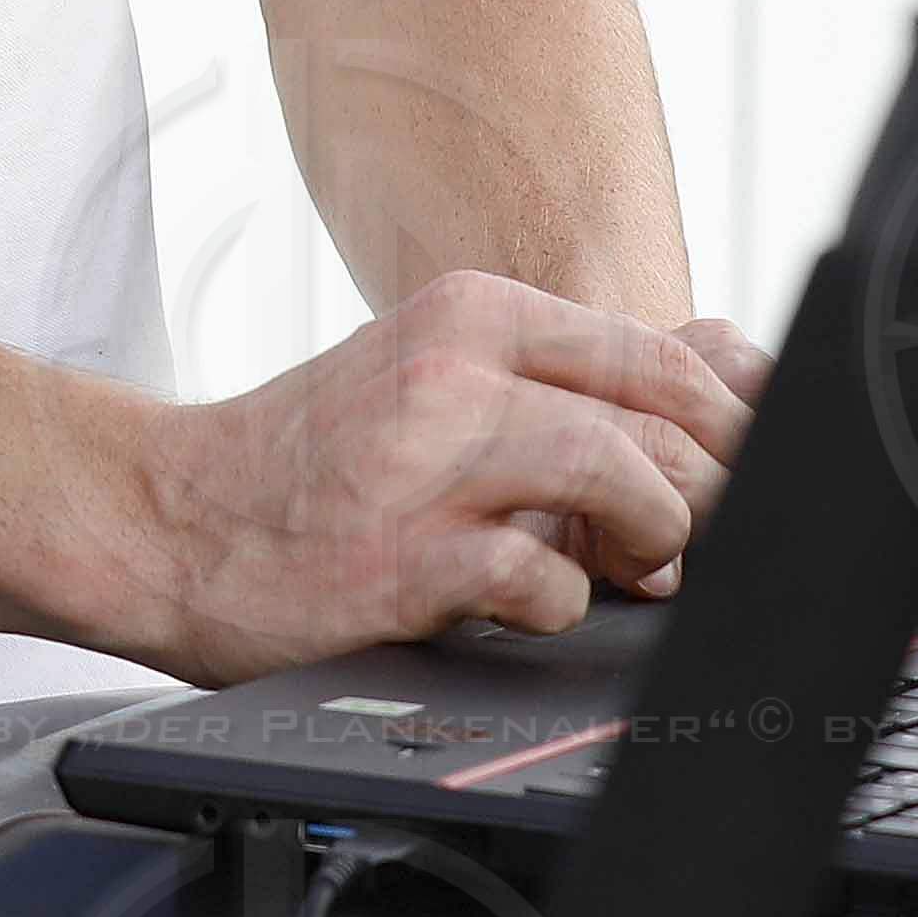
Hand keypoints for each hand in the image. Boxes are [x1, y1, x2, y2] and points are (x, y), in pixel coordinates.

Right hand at [128, 273, 764, 685]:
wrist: (165, 517)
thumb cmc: (320, 461)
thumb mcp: (444, 374)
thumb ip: (577, 367)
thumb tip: (730, 357)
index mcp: (475, 313)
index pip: (666, 353)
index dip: (739, 426)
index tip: (752, 479)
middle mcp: (454, 369)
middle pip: (660, 416)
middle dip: (714, 493)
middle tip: (697, 543)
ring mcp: (425, 463)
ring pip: (621, 476)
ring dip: (658, 540)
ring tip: (637, 571)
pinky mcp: (399, 559)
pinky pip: (537, 578)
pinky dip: (564, 603)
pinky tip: (535, 603)